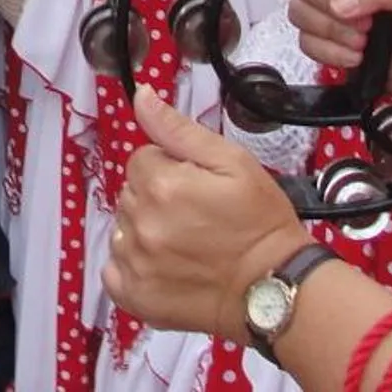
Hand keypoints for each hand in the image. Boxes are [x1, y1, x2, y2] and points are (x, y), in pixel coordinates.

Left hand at [102, 88, 311, 340]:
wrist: (277, 288)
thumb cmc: (260, 222)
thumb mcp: (233, 162)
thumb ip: (178, 129)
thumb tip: (141, 96)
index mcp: (161, 184)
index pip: (142, 158)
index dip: (170, 168)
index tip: (197, 187)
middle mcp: (142, 222)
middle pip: (131, 193)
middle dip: (157, 197)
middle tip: (197, 215)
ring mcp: (136, 263)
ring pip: (123, 228)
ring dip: (145, 230)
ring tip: (185, 243)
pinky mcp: (136, 296)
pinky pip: (114, 270)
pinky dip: (132, 266)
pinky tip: (164, 266)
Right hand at [287, 0, 391, 100]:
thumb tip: (340, 2)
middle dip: (337, 10)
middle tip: (370, 20)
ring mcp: (329, 6)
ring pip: (299, 13)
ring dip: (334, 33)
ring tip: (366, 39)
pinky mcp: (326, 37)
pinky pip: (305, 42)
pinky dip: (331, 53)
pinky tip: (358, 54)